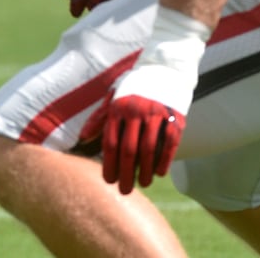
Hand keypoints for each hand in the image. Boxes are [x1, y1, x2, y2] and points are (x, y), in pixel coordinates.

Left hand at [101, 69, 187, 193]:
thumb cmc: (135, 86)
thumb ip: (100, 117)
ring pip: (149, 149)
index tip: (108, 181)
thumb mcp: (114, 97)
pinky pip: (169, 144)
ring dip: (145, 171)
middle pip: (129, 150)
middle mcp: (136, 111)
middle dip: (125, 173)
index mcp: (118, 107)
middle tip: (125, 190)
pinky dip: (164, 161)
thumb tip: (83, 137)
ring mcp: (156, 114)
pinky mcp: (175, 117)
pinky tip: (159, 173)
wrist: (165, 68)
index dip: (109, 164)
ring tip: (143, 184)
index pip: (110, 142)